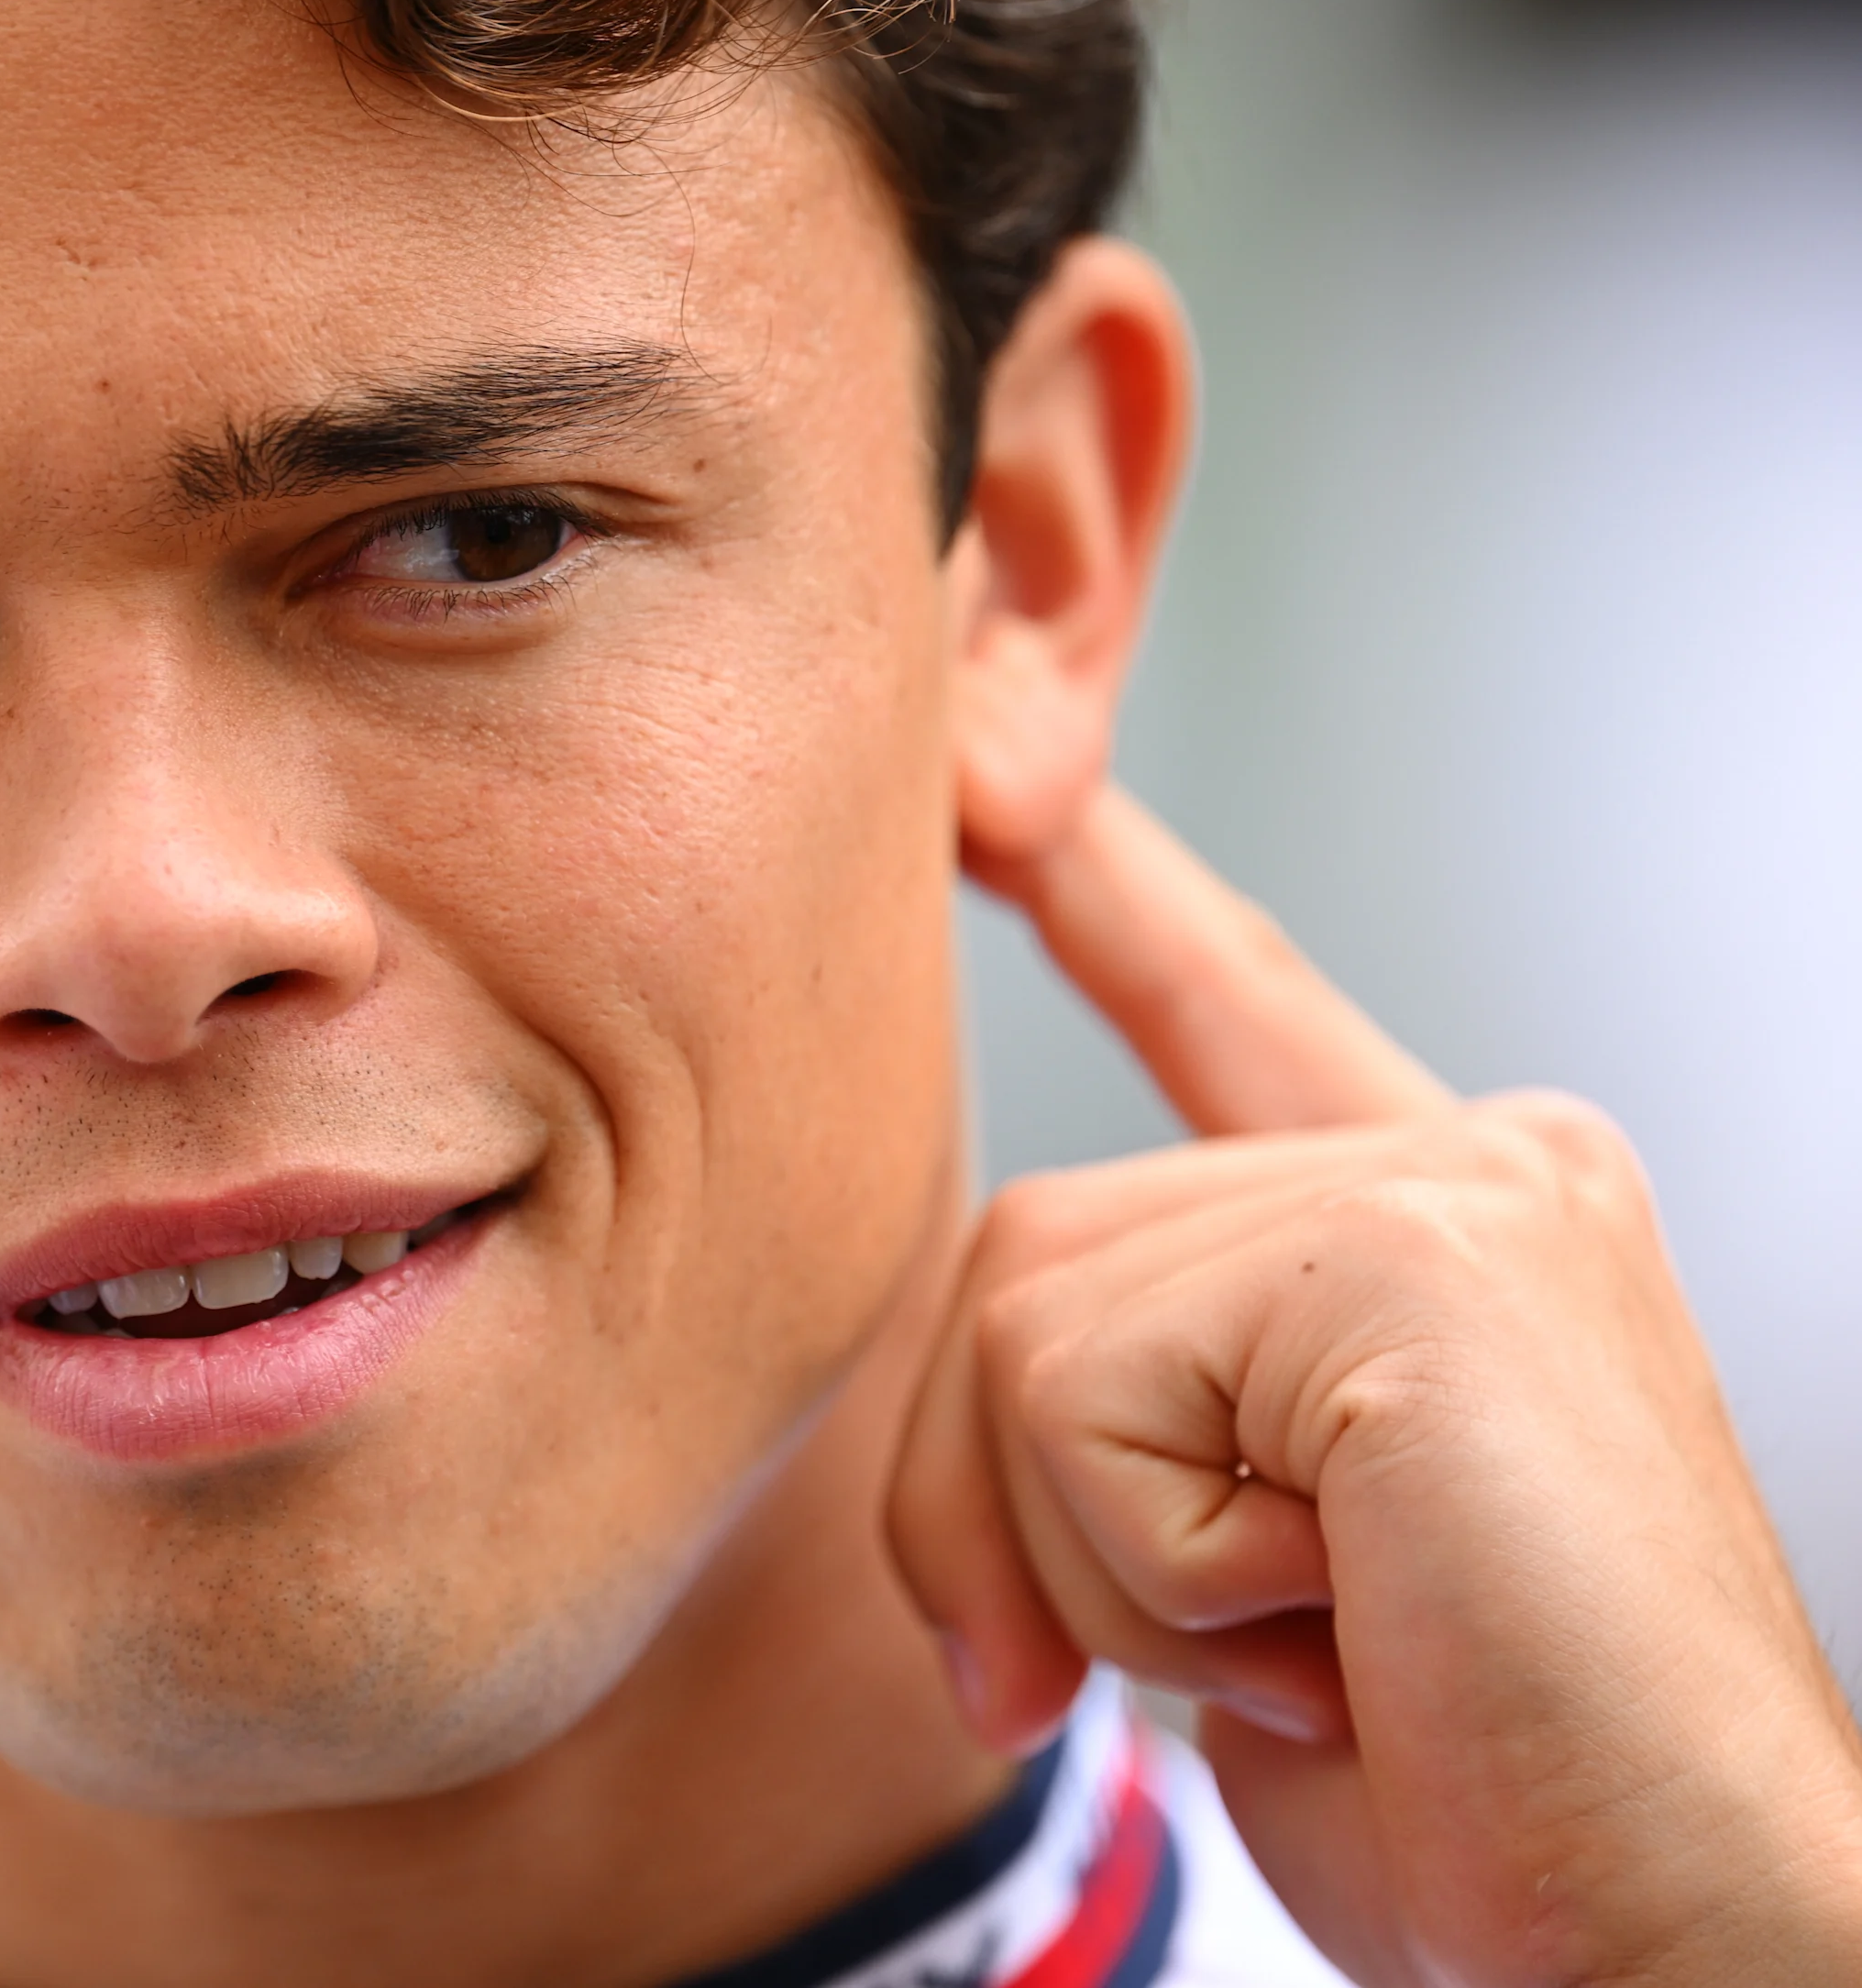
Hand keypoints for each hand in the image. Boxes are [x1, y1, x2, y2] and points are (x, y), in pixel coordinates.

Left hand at [890, 784, 1861, 1986]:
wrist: (1671, 1945)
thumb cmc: (1475, 1785)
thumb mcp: (1250, 1572)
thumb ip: (1137, 1422)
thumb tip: (971, 1376)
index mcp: (1441, 1224)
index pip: (1233, 1009)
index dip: (1109, 890)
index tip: (1003, 774)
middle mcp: (1461, 1162)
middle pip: (1021, 1256)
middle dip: (1012, 1516)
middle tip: (1243, 1664)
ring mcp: (1453, 1188)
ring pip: (1021, 1328)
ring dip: (1103, 1567)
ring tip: (1327, 1645)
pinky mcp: (1419, 1254)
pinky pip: (1075, 1396)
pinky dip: (1152, 1576)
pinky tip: (1339, 1631)